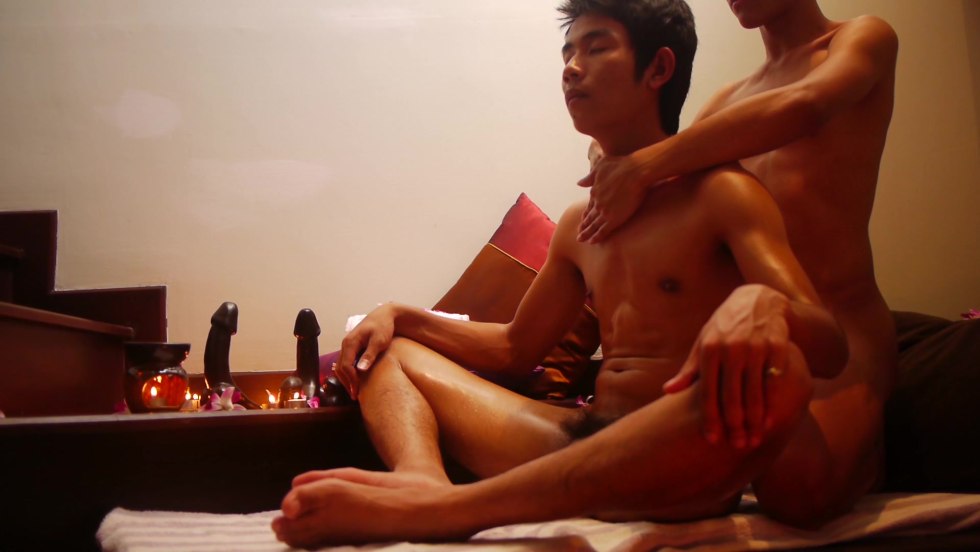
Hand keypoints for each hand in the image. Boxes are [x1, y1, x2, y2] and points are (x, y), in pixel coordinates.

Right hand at [334, 304, 395, 399]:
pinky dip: (348, 373)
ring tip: (354, 391)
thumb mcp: (379, 341)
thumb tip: (360, 369)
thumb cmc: (383, 327)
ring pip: (341, 366)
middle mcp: (345, 344)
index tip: (357, 391)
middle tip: (355, 395)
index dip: (351, 380)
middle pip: (340, 368)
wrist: (384, 315)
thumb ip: (370, 354)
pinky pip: (345, 363)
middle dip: (346, 382)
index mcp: (350, 342)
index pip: (345, 365)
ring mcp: (347, 346)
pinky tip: (356, 381)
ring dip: (346, 379)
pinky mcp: (351, 348)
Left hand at [577, 153, 646, 242]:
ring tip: (581, 240)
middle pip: (589, 217)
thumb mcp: (601, 167)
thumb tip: (579, 183)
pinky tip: (592, 242)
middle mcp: (598, 203)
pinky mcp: (614, 219)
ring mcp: (605, 212)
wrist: (635, 171)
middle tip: (579, 234)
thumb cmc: (621, 165)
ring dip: (587, 233)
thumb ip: (590, 177)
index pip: (590, 205)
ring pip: (594, 226)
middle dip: (584, 226)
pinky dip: (597, 237)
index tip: (582, 219)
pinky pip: (603, 231)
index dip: (586, 213)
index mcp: (595, 191)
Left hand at [663, 285, 791, 448]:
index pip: (708, 391)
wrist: (758, 300)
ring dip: (754, 420)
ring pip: (754, 392)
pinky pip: (774, 381)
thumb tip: (667, 391)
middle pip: (732, 396)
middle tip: (736, 445)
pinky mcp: (777, 346)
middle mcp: (732, 348)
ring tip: (753, 440)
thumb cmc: (725, 327)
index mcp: (710, 349)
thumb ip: (689, 370)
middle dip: (734, 424)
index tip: (712, 439)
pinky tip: (769, 421)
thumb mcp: (704, 343)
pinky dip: (771, 403)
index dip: (710, 417)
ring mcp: (756, 347)